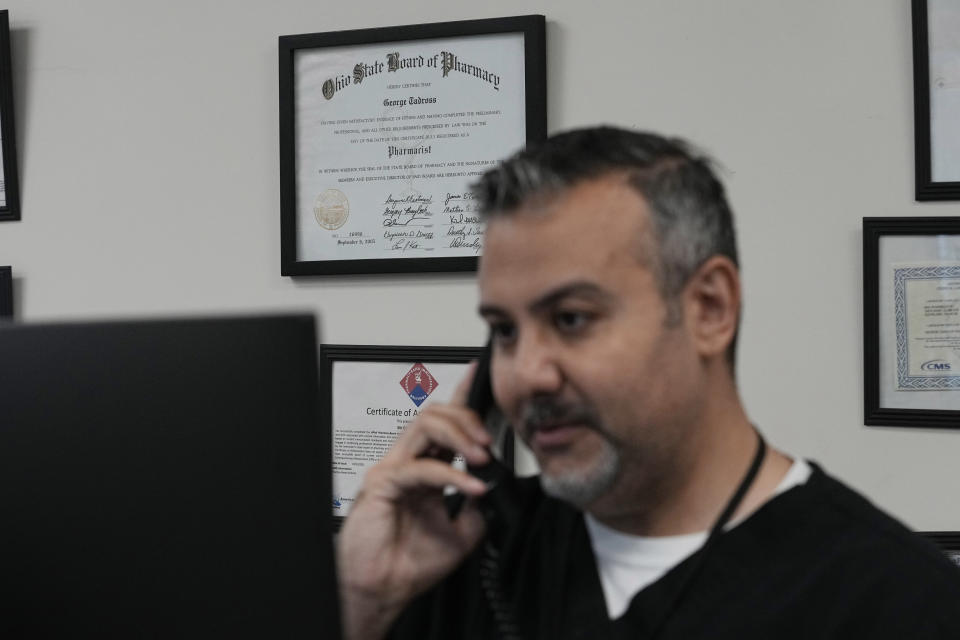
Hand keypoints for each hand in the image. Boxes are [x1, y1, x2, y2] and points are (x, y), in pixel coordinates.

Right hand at [336, 364, 491, 639]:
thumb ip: (478, 505)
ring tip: (480, 458)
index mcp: (424, 468)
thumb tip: (496, 485)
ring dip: (459, 436)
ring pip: (424, 426)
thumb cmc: (409, 564)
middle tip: (487, 442)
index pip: (443, 423)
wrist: (383, 591)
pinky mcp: (383, 484)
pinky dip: (451, 475)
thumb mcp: (462, 533)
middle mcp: (407, 462)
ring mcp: (392, 469)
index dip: (460, 395)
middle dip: (466, 419)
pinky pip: (420, 467)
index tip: (480, 376)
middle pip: (434, 414)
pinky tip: (470, 487)